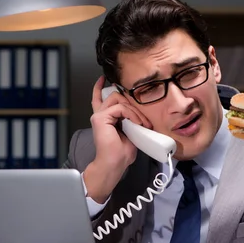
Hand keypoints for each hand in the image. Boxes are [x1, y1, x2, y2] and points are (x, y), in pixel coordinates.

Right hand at [84, 76, 151, 202]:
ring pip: (119, 99)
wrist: (115, 163)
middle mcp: (100, 115)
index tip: (105, 78)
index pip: (101, 98)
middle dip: (133, 105)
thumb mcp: (131, 132)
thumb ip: (131, 120)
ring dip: (135, 111)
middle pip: (116, 96)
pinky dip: (132, 114)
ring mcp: (99, 115)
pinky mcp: (100, 118)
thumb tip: (140, 114)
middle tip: (145, 121)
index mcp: (105, 118)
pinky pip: (120, 108)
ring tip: (142, 123)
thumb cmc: (122, 153)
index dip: (102, 87)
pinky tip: (137, 123)